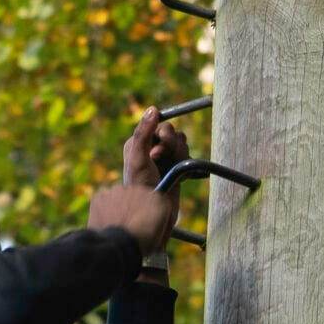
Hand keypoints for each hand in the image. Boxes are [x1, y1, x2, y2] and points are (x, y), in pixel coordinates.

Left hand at [86, 107, 192, 255]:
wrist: (151, 214)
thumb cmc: (140, 187)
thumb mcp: (138, 158)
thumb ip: (143, 132)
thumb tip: (153, 108)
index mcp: (137, 143)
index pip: (157, 124)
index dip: (162, 134)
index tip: (156, 153)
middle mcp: (150, 148)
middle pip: (171, 131)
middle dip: (171, 145)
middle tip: (160, 161)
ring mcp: (164, 158)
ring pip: (181, 142)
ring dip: (178, 154)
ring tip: (170, 170)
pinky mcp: (175, 167)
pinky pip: (186, 154)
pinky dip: (185, 162)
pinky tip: (178, 175)